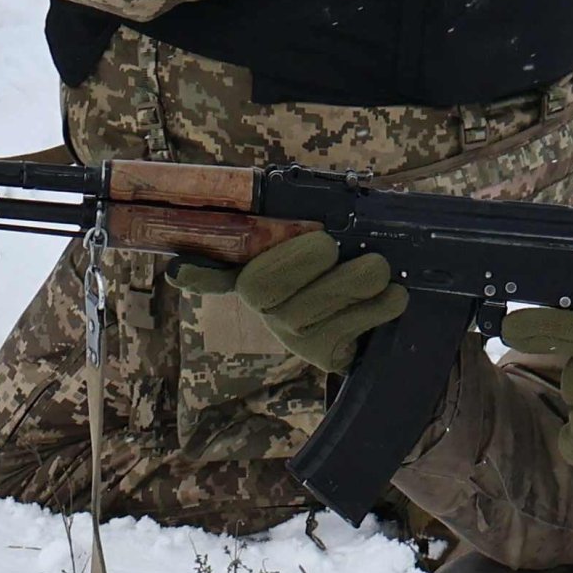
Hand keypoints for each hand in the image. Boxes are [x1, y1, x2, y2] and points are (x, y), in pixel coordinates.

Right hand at [181, 228, 406, 373]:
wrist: (386, 314)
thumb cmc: (348, 265)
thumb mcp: (327, 240)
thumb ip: (301, 223)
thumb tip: (265, 218)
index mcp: (260, 271)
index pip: (218, 272)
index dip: (198, 272)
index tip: (179, 268)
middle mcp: (268, 308)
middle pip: (265, 287)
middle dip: (299, 261)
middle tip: (330, 244)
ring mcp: (295, 335)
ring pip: (311, 310)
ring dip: (353, 283)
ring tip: (380, 269)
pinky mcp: (326, 355)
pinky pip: (346, 329)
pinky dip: (378, 308)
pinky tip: (394, 297)